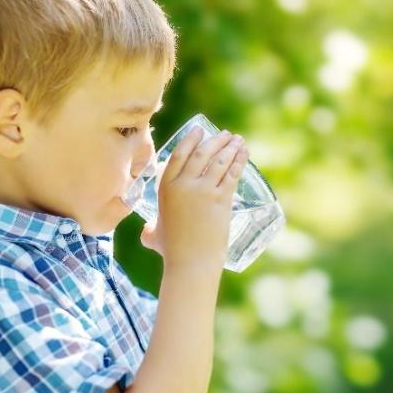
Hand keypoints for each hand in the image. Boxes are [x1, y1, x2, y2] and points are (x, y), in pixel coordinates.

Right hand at [140, 127, 248, 271]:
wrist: (190, 262)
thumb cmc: (171, 251)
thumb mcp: (153, 235)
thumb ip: (149, 229)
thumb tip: (148, 231)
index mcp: (165, 187)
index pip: (178, 154)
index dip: (190, 139)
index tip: (200, 129)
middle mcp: (183, 184)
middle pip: (201, 153)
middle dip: (216, 140)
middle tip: (226, 135)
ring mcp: (203, 191)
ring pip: (219, 161)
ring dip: (230, 147)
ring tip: (238, 141)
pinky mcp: (220, 199)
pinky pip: (231, 174)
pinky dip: (239, 161)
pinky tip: (244, 154)